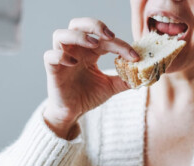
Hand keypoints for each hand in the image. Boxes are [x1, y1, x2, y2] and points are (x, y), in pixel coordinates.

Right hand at [43, 17, 139, 137]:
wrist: (72, 112)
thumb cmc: (88, 96)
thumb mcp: (111, 87)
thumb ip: (125, 80)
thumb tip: (143, 76)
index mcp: (89, 51)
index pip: (104, 39)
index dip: (120, 44)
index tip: (135, 56)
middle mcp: (75, 50)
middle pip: (78, 24)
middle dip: (94, 25)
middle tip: (110, 36)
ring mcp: (62, 58)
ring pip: (61, 34)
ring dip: (78, 36)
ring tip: (94, 45)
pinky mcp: (52, 69)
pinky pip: (50, 55)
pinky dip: (61, 56)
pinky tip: (73, 63)